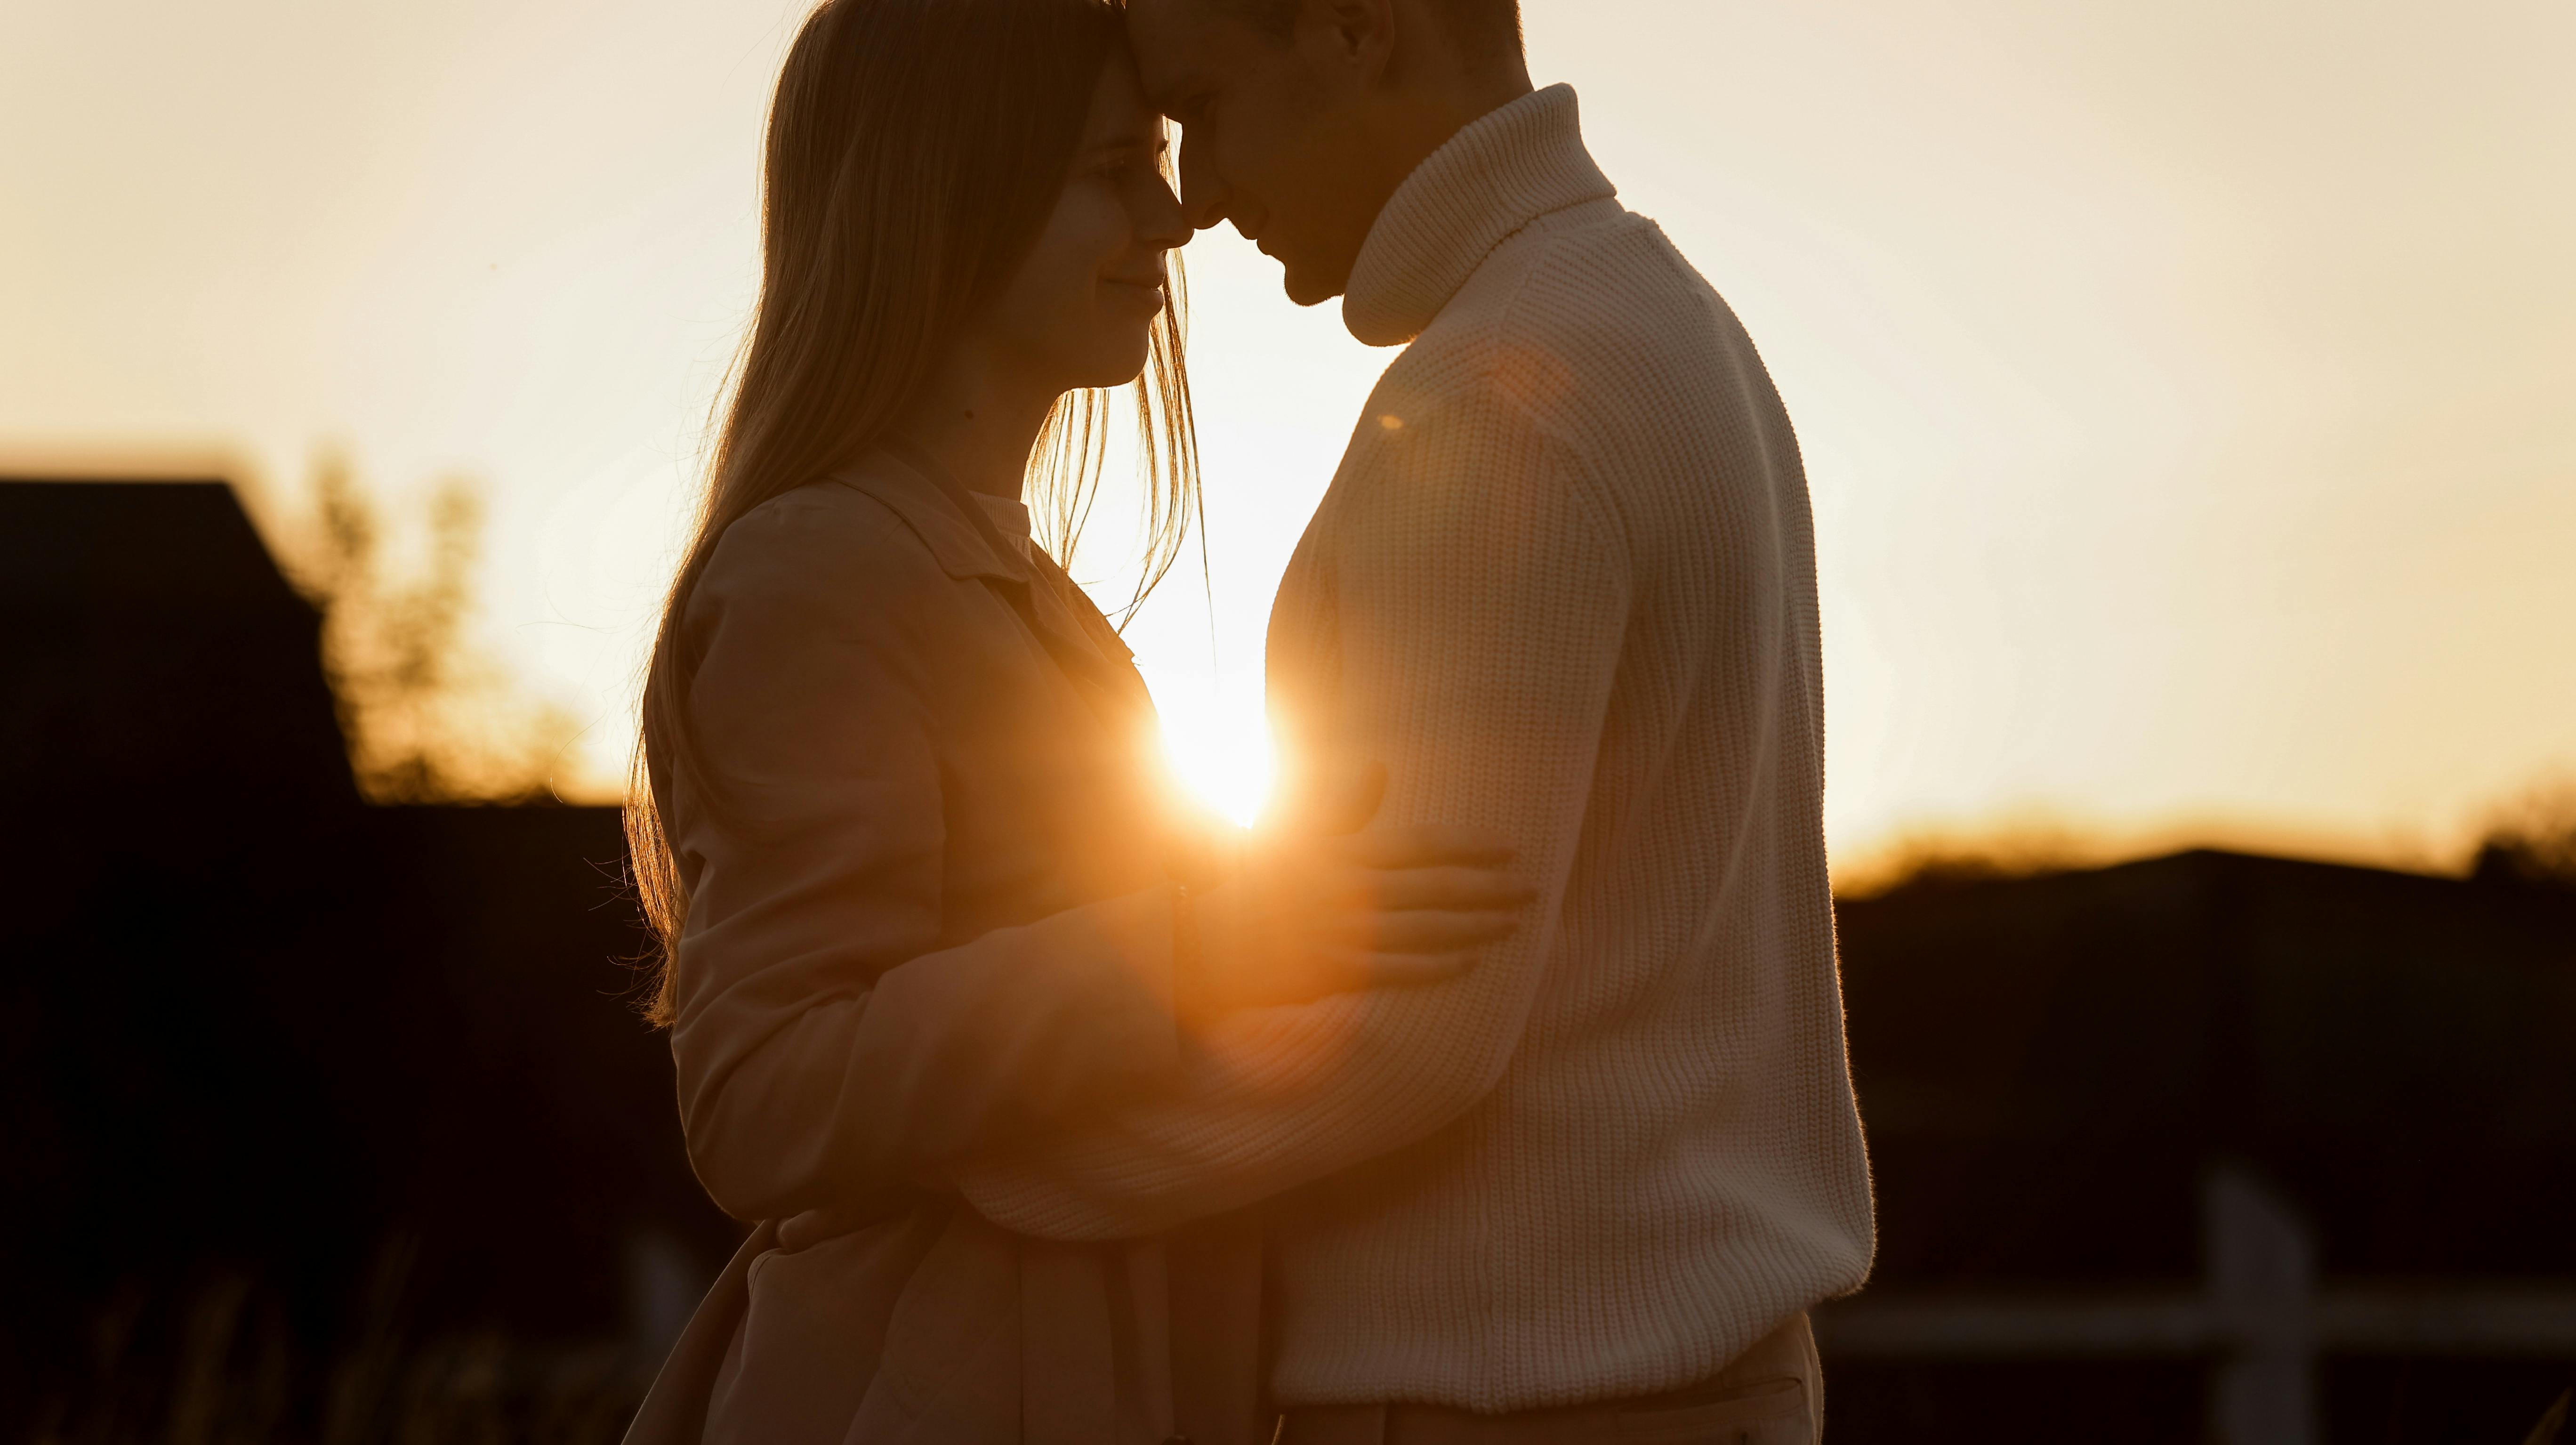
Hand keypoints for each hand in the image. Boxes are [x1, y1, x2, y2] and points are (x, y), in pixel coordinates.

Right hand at [1177, 763, 1534, 1018]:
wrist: (1203, 939)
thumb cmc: (1250, 882)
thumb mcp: (1294, 834)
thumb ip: (1343, 807)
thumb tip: (1379, 768)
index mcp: (1343, 852)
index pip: (1421, 845)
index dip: (1469, 847)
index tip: (1510, 849)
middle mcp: (1350, 891)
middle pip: (1437, 890)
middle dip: (1490, 890)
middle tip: (1534, 891)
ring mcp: (1345, 934)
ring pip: (1427, 933)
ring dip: (1475, 929)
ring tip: (1513, 926)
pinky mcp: (1336, 973)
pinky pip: (1400, 972)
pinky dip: (1437, 969)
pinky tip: (1469, 966)